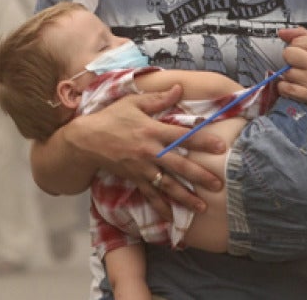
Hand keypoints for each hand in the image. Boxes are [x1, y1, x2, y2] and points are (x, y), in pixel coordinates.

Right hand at [65, 85, 225, 218]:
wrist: (86, 140)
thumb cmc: (111, 118)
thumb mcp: (133, 103)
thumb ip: (158, 98)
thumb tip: (179, 88)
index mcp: (152, 130)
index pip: (182, 136)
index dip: (203, 141)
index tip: (221, 146)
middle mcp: (150, 151)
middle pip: (179, 165)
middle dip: (200, 176)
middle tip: (218, 185)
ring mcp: (142, 168)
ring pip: (167, 185)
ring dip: (185, 197)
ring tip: (202, 207)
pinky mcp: (134, 178)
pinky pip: (149, 195)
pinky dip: (160, 207)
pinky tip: (171, 218)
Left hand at [276, 27, 306, 112]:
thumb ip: (306, 36)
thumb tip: (281, 32)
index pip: (296, 41)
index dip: (297, 47)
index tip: (305, 54)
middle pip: (288, 54)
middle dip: (291, 59)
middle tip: (302, 66)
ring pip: (286, 72)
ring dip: (290, 75)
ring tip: (302, 78)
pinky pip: (286, 88)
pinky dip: (285, 87)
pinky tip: (293, 87)